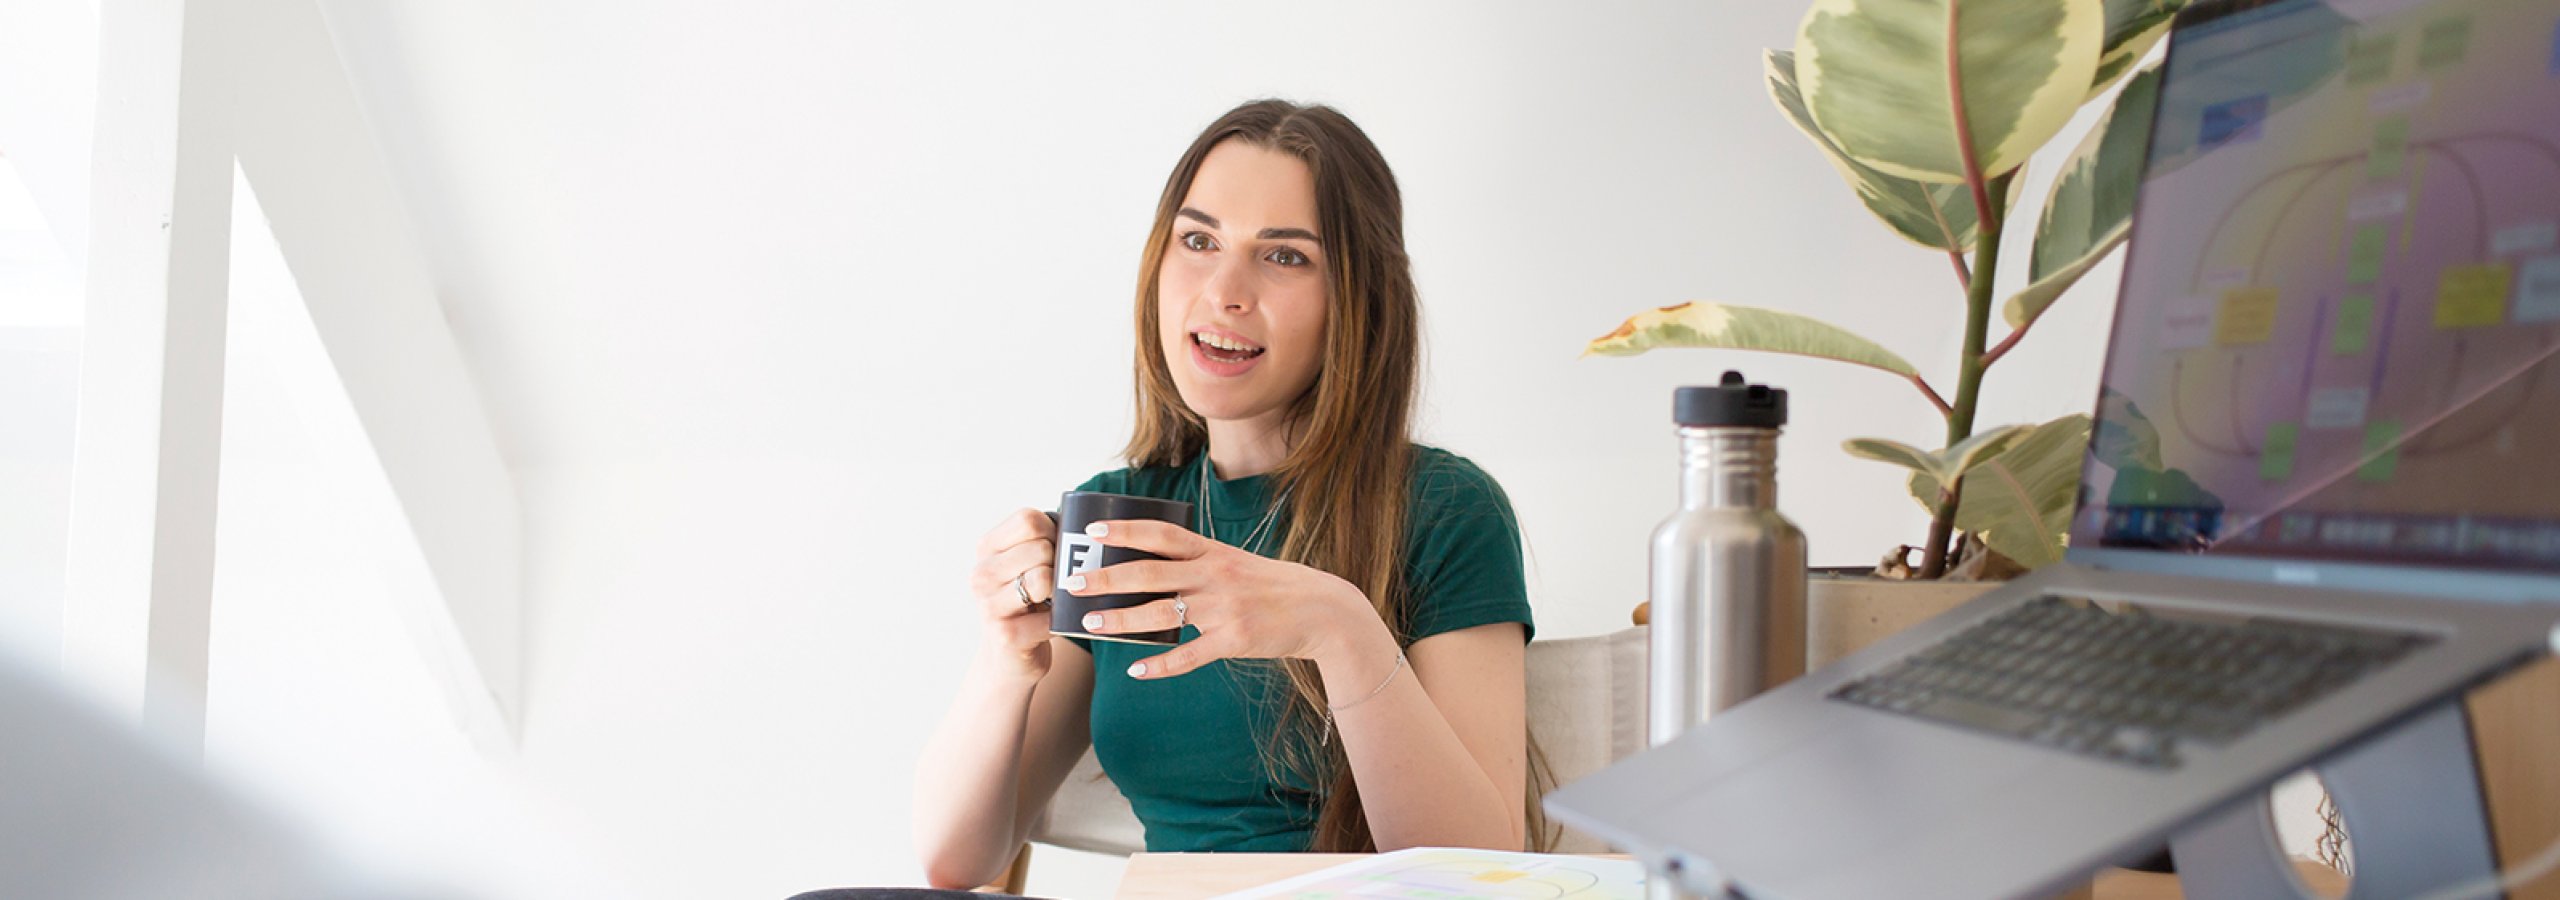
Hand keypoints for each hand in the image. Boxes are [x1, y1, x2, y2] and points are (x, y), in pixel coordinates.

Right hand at [968, 508, 1058, 679]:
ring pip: (1044, 578)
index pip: (1028, 519)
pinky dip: (1063, 620)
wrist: (1008, 659)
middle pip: (1041, 547)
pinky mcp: (1006, 635)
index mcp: (986, 549)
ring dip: (1062, 590)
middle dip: (1063, 563)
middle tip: (1060, 581)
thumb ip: (1040, 538)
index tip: (1057, 549)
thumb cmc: (1027, 603)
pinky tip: (1057, 623)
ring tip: (1058, 599)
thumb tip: (1084, 515)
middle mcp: (981, 575)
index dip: (1054, 530)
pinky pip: (1052, 616)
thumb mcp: (1022, 565)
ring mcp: (989, 606)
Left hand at [1061, 519, 1383, 679]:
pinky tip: (1136, 669)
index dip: (1126, 531)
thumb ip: (1198, 561)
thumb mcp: (1236, 562)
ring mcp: (1224, 609)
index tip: (1093, 531)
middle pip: (1150, 573)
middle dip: (1107, 577)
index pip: (1162, 535)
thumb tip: (1151, 562)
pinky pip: (1189, 655)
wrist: (1321, 611)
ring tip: (1090, 624)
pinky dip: (1160, 665)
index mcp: (1214, 552)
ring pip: (1161, 613)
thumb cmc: (1272, 586)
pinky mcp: (1234, 641)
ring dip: (1121, 619)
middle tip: (1072, 582)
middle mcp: (1215, 576)